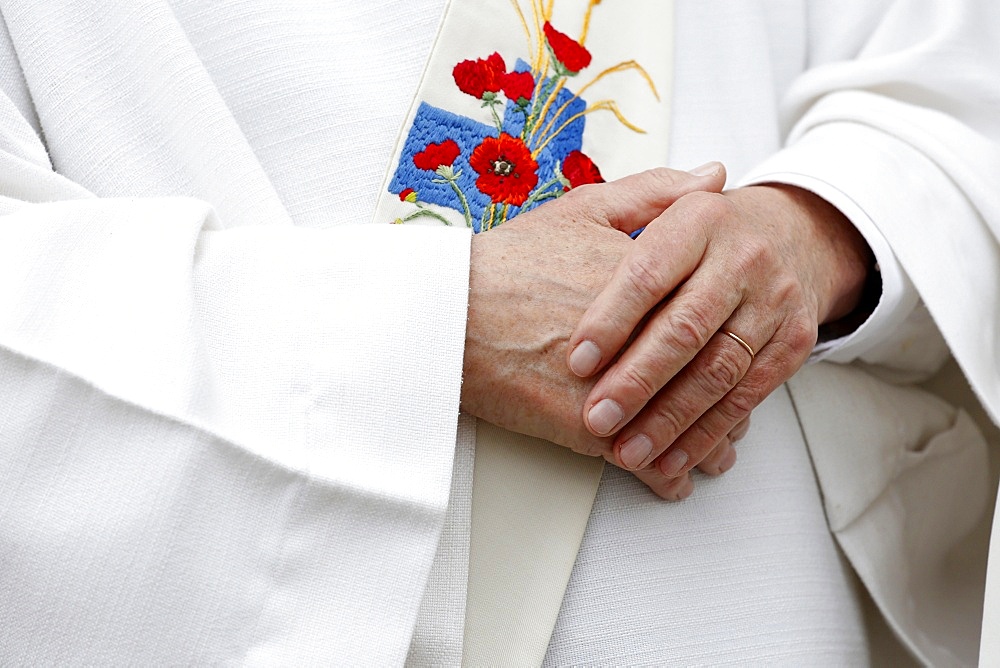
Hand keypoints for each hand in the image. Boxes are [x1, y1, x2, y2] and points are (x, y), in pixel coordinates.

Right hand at [460, 166, 726, 497]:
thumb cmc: (508, 263)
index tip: (738, 351)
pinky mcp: (591, 428)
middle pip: (712, 377)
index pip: (718, 319)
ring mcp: (623, 387)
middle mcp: (648, 337)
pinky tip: (672, 480)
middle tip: (735, 413)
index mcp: (655, 284)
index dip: (735, 341)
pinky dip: (665, 475)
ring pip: (686, 426)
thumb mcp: (584, 210)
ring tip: (714, 452)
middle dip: (728, 402)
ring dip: (705, 443)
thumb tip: (715, 177)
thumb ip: (655, 193)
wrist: (447, 312)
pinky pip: (646, 461)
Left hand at [566, 184, 873, 489]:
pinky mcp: (794, 342)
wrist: (795, 235)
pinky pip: (747, 396)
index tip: (577, 361)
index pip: (648, 274)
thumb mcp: (663, 201)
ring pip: (718, 370)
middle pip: (685, 329)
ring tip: (628, 451)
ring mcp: (773, 302)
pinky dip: (706, 434)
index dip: (610, 320)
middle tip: (598, 418)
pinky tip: (671, 458)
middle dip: (637, 381)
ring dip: (669, 420)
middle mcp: (743, 258)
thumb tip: (588, 213)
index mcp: (699, 219)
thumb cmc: (705, 231)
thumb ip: (630, 201)